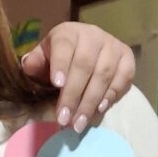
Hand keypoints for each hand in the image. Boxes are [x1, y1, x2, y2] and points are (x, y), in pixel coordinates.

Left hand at [20, 22, 134, 131]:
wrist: (83, 52)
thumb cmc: (59, 59)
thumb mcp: (43, 58)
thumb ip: (35, 63)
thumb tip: (29, 65)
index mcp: (68, 33)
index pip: (64, 46)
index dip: (61, 65)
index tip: (57, 85)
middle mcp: (93, 35)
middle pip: (85, 65)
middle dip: (73, 95)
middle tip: (64, 119)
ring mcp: (113, 46)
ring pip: (104, 74)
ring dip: (91, 102)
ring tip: (79, 123)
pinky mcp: (127, 58)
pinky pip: (124, 77)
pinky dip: (112, 94)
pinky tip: (100, 109)